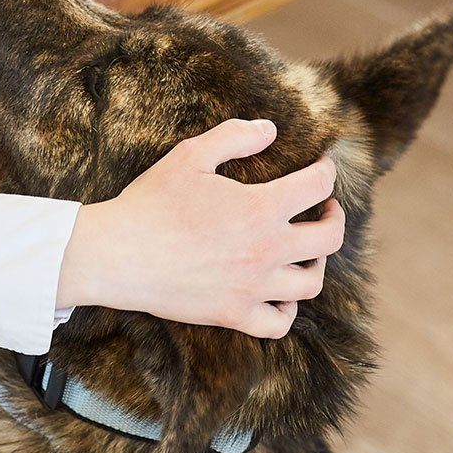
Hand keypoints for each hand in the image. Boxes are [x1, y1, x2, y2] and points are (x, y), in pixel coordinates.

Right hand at [55, 118, 343, 338]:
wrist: (119, 254)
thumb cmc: (152, 202)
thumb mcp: (190, 155)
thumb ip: (234, 137)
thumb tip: (270, 129)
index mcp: (261, 209)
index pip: (317, 186)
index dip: (325, 171)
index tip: (321, 166)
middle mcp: (267, 250)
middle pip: (328, 239)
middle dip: (334, 217)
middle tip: (325, 208)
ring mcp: (253, 287)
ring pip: (310, 283)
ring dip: (316, 263)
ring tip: (306, 251)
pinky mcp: (234, 314)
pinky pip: (279, 323)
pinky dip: (287, 310)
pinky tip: (279, 294)